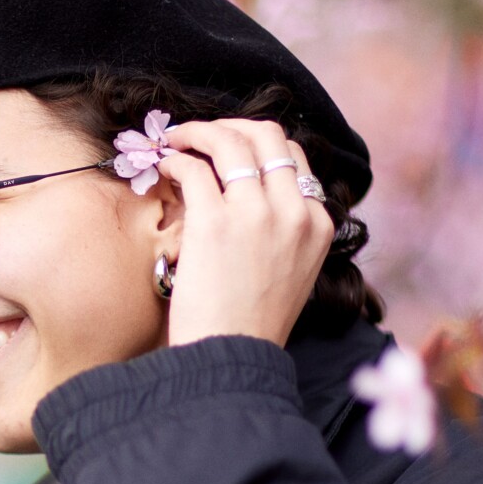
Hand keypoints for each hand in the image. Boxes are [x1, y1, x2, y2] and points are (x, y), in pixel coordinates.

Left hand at [155, 119, 334, 348]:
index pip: (294, 158)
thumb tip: (250, 196)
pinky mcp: (215, 222)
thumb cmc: (250, 323)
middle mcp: (294, 212)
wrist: (232, 358)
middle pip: (268, 135)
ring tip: (175, 141)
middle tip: (200, 136)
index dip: (257, 144)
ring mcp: (257, 214)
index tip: (228, 150)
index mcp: (317, 225)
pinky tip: (165, 167)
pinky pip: (195, 168)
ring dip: (197, 132)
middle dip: (230, 126)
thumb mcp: (292, 272)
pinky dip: (176, 159)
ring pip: (230, 141)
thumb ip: (284, 231)